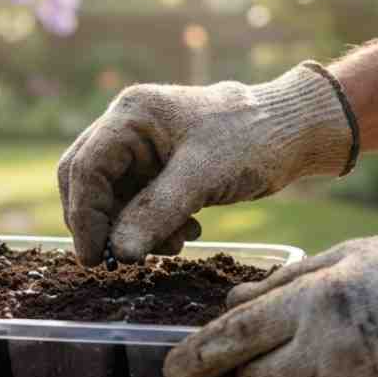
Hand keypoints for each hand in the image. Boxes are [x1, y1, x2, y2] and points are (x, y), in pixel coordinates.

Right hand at [58, 63, 352, 265]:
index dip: (83, 215)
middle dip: (102, 223)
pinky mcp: (157, 166)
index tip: (95, 257)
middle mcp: (127, 126)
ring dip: (132, 229)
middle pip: (86, 181)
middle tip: (117, 261)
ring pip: (111, 196)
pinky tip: (185, 232)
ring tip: (174, 244)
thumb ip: (156, 212)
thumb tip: (117, 252)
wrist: (293, 130)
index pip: (85, 167)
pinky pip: (136, 202)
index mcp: (131, 115)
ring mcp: (140, 147)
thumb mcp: (203, 177)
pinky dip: (151, 225)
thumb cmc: (252, 140)